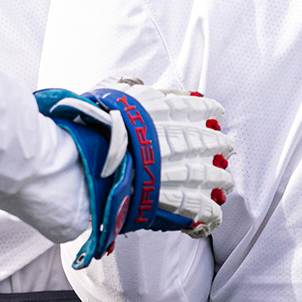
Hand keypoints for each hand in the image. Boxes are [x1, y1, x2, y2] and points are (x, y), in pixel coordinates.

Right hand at [36, 80, 235, 267]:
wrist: (77, 163)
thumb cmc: (88, 128)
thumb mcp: (112, 95)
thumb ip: (132, 90)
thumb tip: (143, 85)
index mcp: (166, 110)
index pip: (201, 108)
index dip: (210, 113)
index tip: (215, 116)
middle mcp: (179, 138)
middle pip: (212, 143)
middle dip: (219, 147)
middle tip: (224, 150)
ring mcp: (179, 171)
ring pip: (214, 177)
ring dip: (219, 181)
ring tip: (223, 185)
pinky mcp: (173, 202)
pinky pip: (203, 210)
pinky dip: (209, 214)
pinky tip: (211, 215)